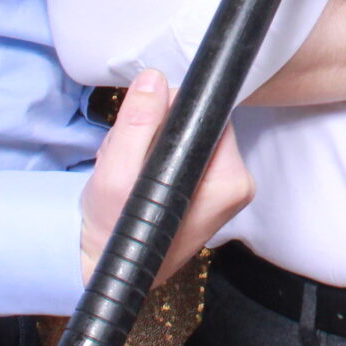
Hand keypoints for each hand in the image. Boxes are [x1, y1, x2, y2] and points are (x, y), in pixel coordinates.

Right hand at [80, 71, 252, 285]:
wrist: (108, 266)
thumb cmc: (113, 231)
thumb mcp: (115, 175)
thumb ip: (137, 124)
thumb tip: (156, 79)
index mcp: (227, 182)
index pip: (209, 115)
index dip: (172, 110)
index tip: (142, 125)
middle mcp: (237, 185)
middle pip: (199, 124)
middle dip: (158, 129)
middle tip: (128, 156)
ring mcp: (227, 189)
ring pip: (188, 135)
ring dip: (153, 142)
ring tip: (130, 169)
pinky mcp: (212, 189)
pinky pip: (185, 151)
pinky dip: (158, 156)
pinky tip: (138, 175)